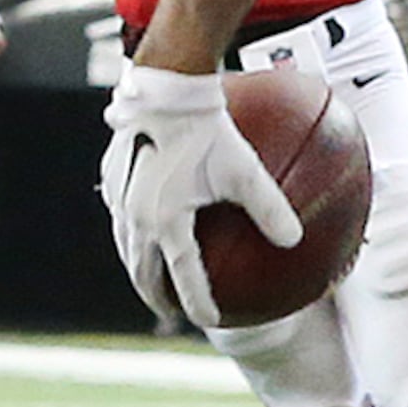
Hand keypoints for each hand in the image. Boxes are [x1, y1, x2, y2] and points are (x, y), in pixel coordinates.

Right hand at [101, 64, 294, 329]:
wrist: (165, 87)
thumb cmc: (207, 129)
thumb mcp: (245, 170)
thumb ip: (270, 208)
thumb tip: (294, 240)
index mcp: (167, 222)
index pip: (183, 277)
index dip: (198, 302)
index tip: (211, 319)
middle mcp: (136, 216)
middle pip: (142, 271)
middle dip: (155, 294)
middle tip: (171, 308)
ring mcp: (120, 197)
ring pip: (126, 246)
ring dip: (139, 266)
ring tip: (151, 275)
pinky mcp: (113, 176)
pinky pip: (120, 215)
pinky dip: (131, 232)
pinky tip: (143, 222)